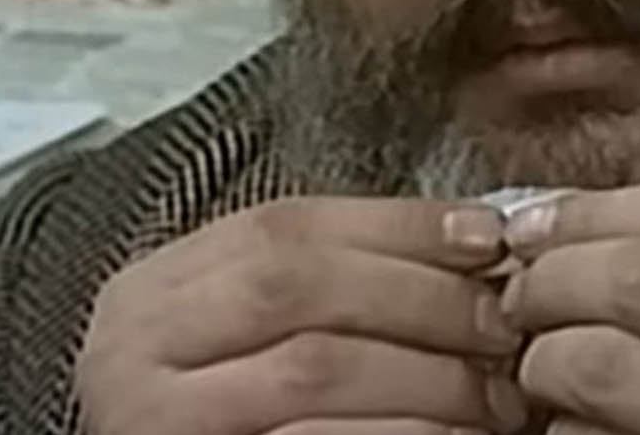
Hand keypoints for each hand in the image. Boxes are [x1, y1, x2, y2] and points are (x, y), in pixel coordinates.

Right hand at [76, 196, 531, 434]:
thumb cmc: (222, 419)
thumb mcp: (243, 338)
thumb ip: (325, 289)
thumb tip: (471, 242)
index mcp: (154, 292)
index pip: (285, 226)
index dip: (397, 225)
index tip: (488, 234)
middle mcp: (136, 350)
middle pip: (300, 286)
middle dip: (420, 296)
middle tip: (503, 324)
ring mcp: (158, 423)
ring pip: (314, 369)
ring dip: (428, 376)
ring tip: (498, 395)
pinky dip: (404, 434)